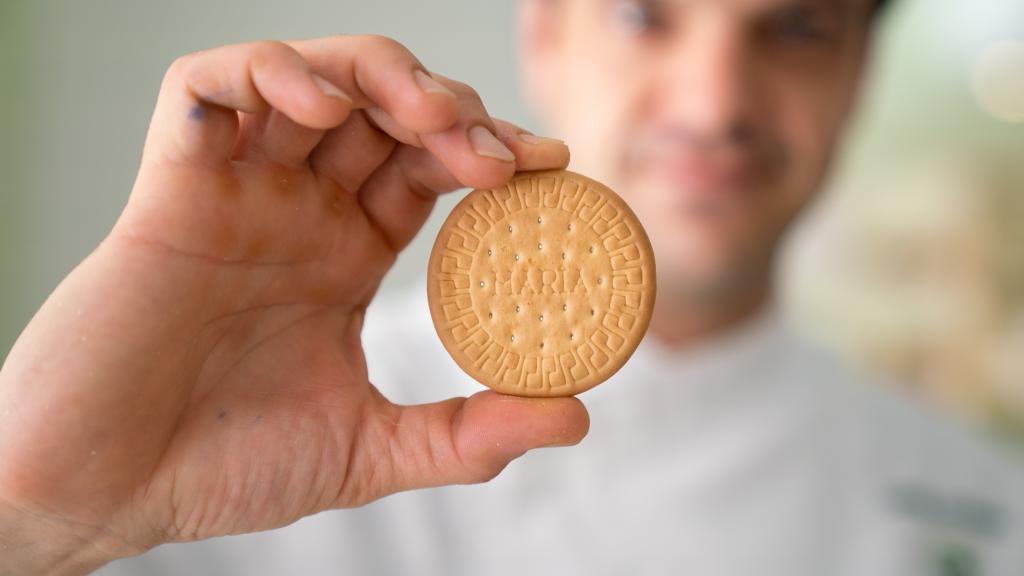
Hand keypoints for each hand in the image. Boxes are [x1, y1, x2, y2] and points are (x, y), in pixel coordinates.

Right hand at [0, 36, 587, 573]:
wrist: (109, 491)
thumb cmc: (224, 467)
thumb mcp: (368, 448)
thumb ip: (468, 434)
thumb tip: (574, 412)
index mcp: (341, 254)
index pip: (427, 168)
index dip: (489, 150)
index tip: (550, 162)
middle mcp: (294, 210)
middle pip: (382, 111)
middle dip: (450, 110)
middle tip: (499, 154)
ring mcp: (234, 191)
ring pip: (310, 78)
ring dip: (381, 76)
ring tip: (432, 117)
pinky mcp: (169, 183)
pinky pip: (210, 89)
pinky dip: (270, 74)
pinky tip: (325, 110)